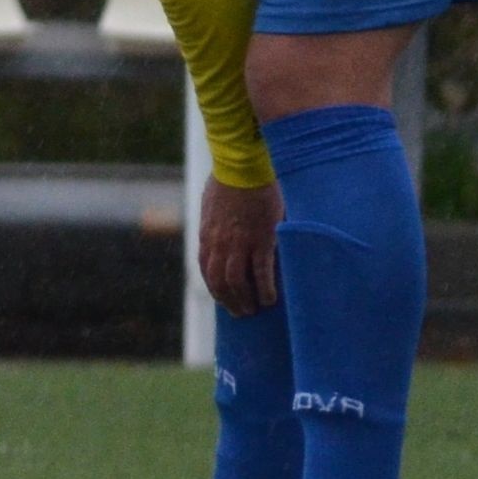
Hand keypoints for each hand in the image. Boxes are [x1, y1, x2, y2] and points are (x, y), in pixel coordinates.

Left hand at [200, 175, 283, 317]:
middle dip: (228, 300)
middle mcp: (219, 244)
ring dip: (244, 300)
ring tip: (253, 309)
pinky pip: (261, 273)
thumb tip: (219, 229)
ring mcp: (240, 243)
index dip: (215, 287)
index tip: (223, 297)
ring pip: (237, 282)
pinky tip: (271, 299)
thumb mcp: (212, 202)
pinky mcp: (261, 240)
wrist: (241, 166)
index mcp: (207, 235)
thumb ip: (215, 221)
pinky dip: (265, 289)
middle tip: (240, 312)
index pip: (206, 269)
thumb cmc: (228, 178)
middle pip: (219, 282)